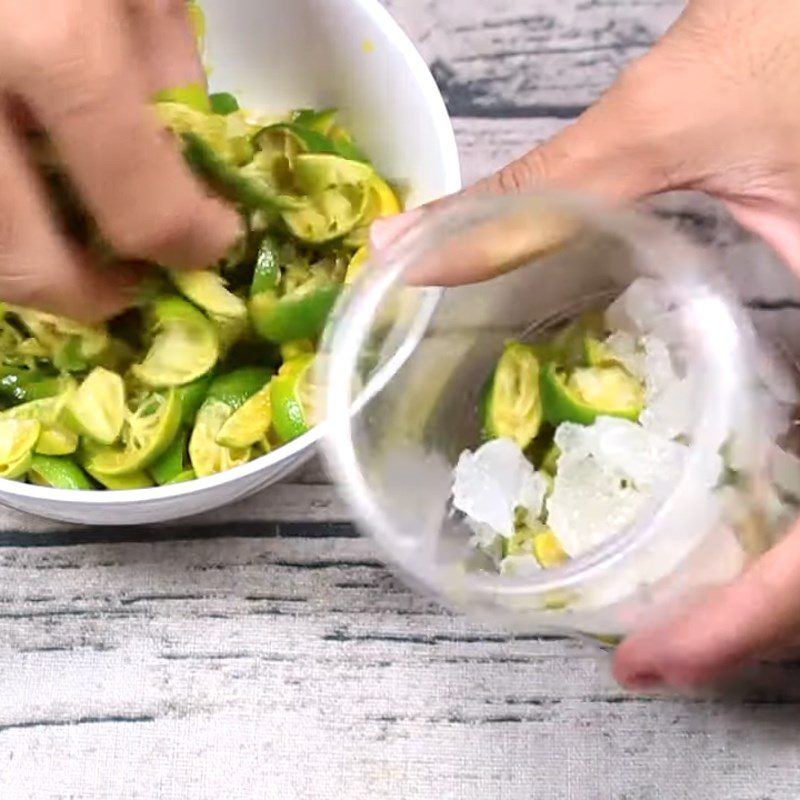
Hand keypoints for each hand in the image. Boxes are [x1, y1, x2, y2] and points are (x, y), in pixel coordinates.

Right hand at [0, 0, 239, 320]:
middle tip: (127, 282)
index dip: (191, 242)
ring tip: (67, 256)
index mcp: (48, 44)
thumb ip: (163, 55)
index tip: (211, 239)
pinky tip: (15, 195)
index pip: (142, 208)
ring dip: (24, 273)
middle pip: (23, 264)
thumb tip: (186, 153)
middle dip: (92, 294)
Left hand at [373, 0, 799, 687]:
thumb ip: (542, 191)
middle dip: (756, 611)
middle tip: (652, 642)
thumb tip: (406, 249)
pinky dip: (786, 488)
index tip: (645, 666)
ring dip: (769, 563)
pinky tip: (725, 488)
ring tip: (680, 594)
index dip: (750, 622)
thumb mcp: (680, 116)